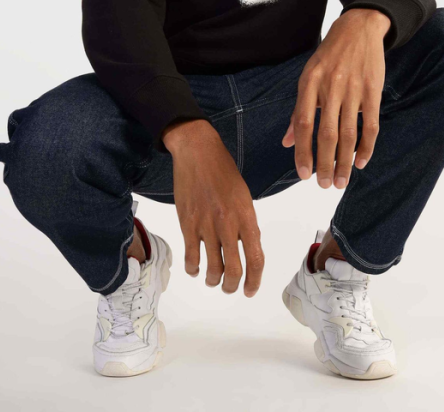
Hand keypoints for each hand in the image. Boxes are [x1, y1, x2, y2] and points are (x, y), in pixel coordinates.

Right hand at [163, 119, 264, 296]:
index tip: (250, 290)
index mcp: (247, 216)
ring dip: (214, 281)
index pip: (256, 258)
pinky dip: (194, 269)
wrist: (198, 152)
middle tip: (229, 288)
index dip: (254, 280)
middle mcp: (228, 224)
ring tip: (213, 281)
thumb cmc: (223, 171)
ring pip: (212, 268)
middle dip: (232, 285)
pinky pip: (191, 256)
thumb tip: (245, 246)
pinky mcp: (187, 223)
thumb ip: (245, 222)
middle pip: (234, 269)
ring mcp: (206, 225)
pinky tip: (195, 269)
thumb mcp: (243, 196)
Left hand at [281, 9, 389, 188]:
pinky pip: (371, 124)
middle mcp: (331, 87)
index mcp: (310, 83)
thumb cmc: (329, 56)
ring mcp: (353, 89)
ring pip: (349, 133)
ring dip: (345, 160)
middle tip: (324, 185)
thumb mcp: (308, 76)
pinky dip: (367, 146)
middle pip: (327, 133)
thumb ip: (299, 110)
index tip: (303, 174)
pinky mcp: (373, 90)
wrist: (358, 28)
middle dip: (325, 163)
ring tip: (341, 181)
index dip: (303, 151)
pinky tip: (361, 162)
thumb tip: (288, 142)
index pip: (304, 123)